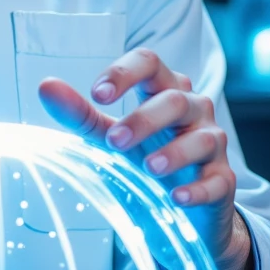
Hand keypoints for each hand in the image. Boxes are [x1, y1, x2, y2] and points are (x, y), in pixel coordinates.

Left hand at [38, 48, 251, 269]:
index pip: (149, 63)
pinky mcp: (224, 181)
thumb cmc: (146, 155)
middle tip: (113, 141)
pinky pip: (218, 180)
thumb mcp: (110, 135)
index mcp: (163, 89)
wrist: (181, 207)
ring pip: (203, 138)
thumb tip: (45, 86)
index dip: (124, 73)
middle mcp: (193, 109)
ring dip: (175, 152)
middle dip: (144, 119)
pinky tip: (177, 198)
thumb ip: (80, 113)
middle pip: (175, 99)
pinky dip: (198, 189)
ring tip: (149, 168)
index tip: (98, 94)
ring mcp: (212, 144)